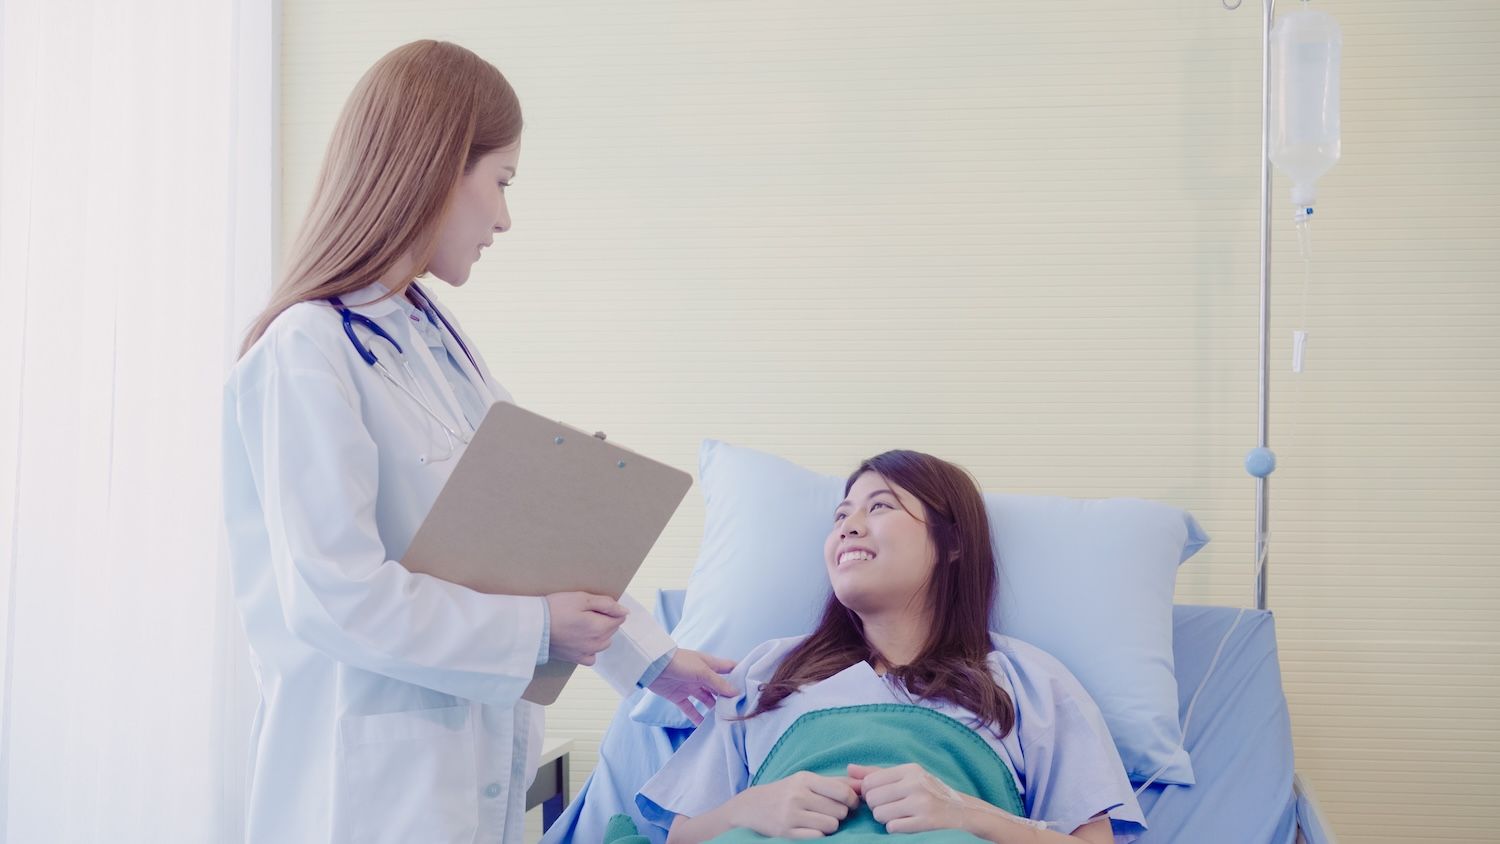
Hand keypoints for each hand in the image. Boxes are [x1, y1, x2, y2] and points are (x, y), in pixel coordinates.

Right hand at [544, 592, 627, 665]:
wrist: (532, 627)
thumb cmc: (555, 609)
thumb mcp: (581, 598)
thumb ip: (606, 604)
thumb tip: (624, 611)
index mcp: (600, 627)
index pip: (619, 618)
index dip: (609, 609)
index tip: (594, 605)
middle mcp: (596, 643)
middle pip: (612, 630)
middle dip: (605, 620)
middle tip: (585, 611)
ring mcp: (586, 652)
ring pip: (604, 643)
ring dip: (600, 634)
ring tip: (583, 624)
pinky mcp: (575, 659)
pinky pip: (591, 657)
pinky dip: (590, 649)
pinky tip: (581, 640)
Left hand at [645, 649, 736, 723]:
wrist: (653, 666)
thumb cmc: (680, 663)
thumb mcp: (702, 671)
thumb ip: (718, 683)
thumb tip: (735, 693)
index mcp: (709, 664)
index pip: (729, 668)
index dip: (739, 674)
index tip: (752, 685)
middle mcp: (702, 676)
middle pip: (719, 687)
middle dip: (728, 696)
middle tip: (740, 708)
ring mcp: (690, 686)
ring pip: (706, 699)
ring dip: (714, 708)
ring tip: (725, 719)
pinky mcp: (679, 697)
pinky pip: (690, 709)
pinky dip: (696, 717)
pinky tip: (703, 727)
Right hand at [728, 772, 859, 838]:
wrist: (752, 807)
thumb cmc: (786, 792)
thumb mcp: (806, 781)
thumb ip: (835, 782)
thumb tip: (864, 785)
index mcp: (805, 779)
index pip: (842, 791)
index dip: (852, 801)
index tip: (850, 804)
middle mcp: (798, 795)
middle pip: (840, 811)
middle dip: (840, 814)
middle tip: (830, 813)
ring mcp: (791, 815)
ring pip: (831, 826)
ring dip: (830, 827)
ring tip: (819, 821)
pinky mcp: (787, 833)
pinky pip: (818, 838)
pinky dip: (819, 836)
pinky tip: (810, 830)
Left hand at [848, 763, 969, 834]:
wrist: (961, 811)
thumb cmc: (927, 792)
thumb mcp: (906, 777)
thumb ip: (876, 773)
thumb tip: (849, 769)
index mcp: (909, 770)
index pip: (869, 782)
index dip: (869, 793)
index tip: (880, 797)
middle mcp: (915, 783)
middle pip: (872, 799)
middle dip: (876, 808)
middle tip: (889, 808)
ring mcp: (921, 803)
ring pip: (879, 815)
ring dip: (884, 819)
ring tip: (897, 816)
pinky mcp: (926, 822)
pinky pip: (892, 828)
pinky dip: (895, 828)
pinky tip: (905, 824)